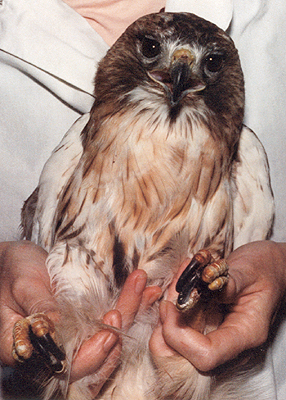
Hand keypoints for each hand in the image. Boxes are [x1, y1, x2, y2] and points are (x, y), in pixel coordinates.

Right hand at [0, 241, 160, 396]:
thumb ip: (39, 306)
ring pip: (108, 336)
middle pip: (93, 356)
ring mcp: (73, 334)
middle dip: (117, 332)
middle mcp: (54, 350)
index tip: (108, 334)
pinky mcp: (86, 319)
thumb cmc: (10, 272)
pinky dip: (131, 303)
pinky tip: (147, 290)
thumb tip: (57, 328)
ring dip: (130, 311)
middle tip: (128, 306)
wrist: (14, 261)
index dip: (89, 357)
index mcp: (29, 350)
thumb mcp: (22, 285)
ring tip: (144, 286)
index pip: (64, 368)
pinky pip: (110, 317)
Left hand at [150, 241, 285, 370]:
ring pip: (179, 342)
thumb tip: (202, 284)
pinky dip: (174, 305)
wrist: (272, 266)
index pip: (206, 355)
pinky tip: (180, 280)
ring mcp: (217, 333)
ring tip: (176, 282)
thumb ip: (226, 280)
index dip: (180, 336)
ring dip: (168, 314)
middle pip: (187, 357)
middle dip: (167, 330)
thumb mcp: (248, 270)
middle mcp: (229, 340)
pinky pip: (182, 323)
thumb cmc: (265, 267)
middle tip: (165, 300)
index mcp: (245, 334)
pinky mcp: (208, 323)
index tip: (169, 307)